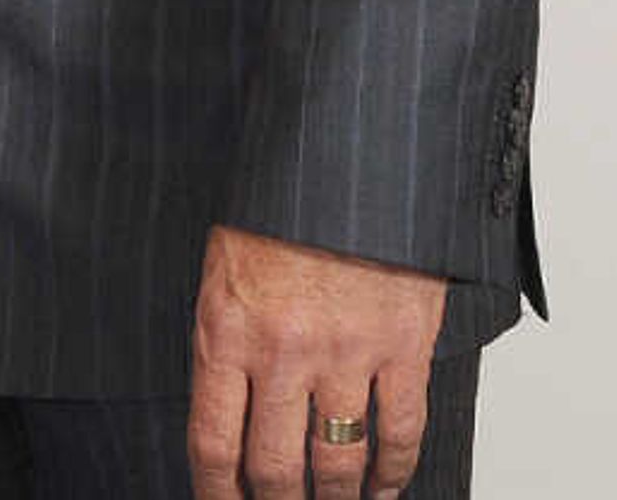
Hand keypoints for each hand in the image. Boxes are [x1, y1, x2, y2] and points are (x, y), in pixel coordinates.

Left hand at [186, 224, 444, 499]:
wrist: (343, 151)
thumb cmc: (278, 202)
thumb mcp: (223, 265)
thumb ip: (227, 338)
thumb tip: (230, 410)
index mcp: (226, 329)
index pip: (214, 443)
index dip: (217, 494)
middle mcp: (282, 350)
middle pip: (276, 468)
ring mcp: (346, 351)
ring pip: (340, 460)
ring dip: (338, 499)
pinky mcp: (402, 344)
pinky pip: (401, 429)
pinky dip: (395, 469)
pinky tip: (387, 486)